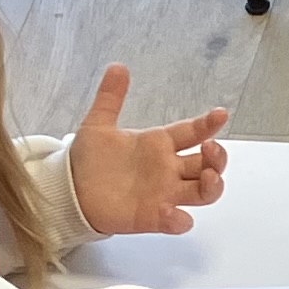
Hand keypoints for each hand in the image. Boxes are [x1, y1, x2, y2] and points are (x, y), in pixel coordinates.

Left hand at [64, 63, 231, 238]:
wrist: (68, 189)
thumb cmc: (88, 159)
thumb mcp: (98, 123)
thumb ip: (110, 97)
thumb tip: (117, 67)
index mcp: (159, 145)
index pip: (192, 133)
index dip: (208, 124)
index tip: (220, 114)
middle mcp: (167, 170)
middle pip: (207, 165)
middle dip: (218, 157)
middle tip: (210, 148)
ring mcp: (163, 194)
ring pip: (203, 192)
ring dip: (212, 185)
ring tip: (209, 177)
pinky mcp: (152, 217)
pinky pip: (176, 222)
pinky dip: (180, 220)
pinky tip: (175, 214)